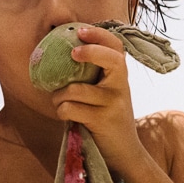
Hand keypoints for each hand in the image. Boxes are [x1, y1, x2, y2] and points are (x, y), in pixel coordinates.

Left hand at [49, 24, 143, 169]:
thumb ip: (94, 75)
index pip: (116, 46)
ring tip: (59, 100)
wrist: (124, 152)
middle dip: (90, 52)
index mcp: (120, 76)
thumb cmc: (107, 117)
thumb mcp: (107, 93)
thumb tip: (61, 53)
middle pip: (112, 60)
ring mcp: (114, 103)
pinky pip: (70, 108)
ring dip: (59, 95)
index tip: (79, 31)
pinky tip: (65, 115)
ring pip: (76, 89)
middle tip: (72, 54)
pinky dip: (61, 111)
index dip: (99, 34)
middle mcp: (121, 86)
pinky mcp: (102, 120)